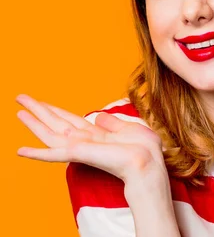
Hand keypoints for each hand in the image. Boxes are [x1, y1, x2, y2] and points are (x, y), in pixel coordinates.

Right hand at [16, 94, 165, 183]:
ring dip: (33, 122)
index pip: (69, 120)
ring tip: (18, 111)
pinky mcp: (78, 154)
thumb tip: (98, 116)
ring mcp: (79, 148)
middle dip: (38, 110)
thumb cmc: (143, 149)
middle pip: (55, 123)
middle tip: (20, 98)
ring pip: (50, 133)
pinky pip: (53, 154)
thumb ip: (110, 123)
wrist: (147, 162)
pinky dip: (36, 153)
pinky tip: (20, 150)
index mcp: (96, 135)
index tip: (40, 102)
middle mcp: (84, 141)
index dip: (54, 110)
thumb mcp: (128, 129)